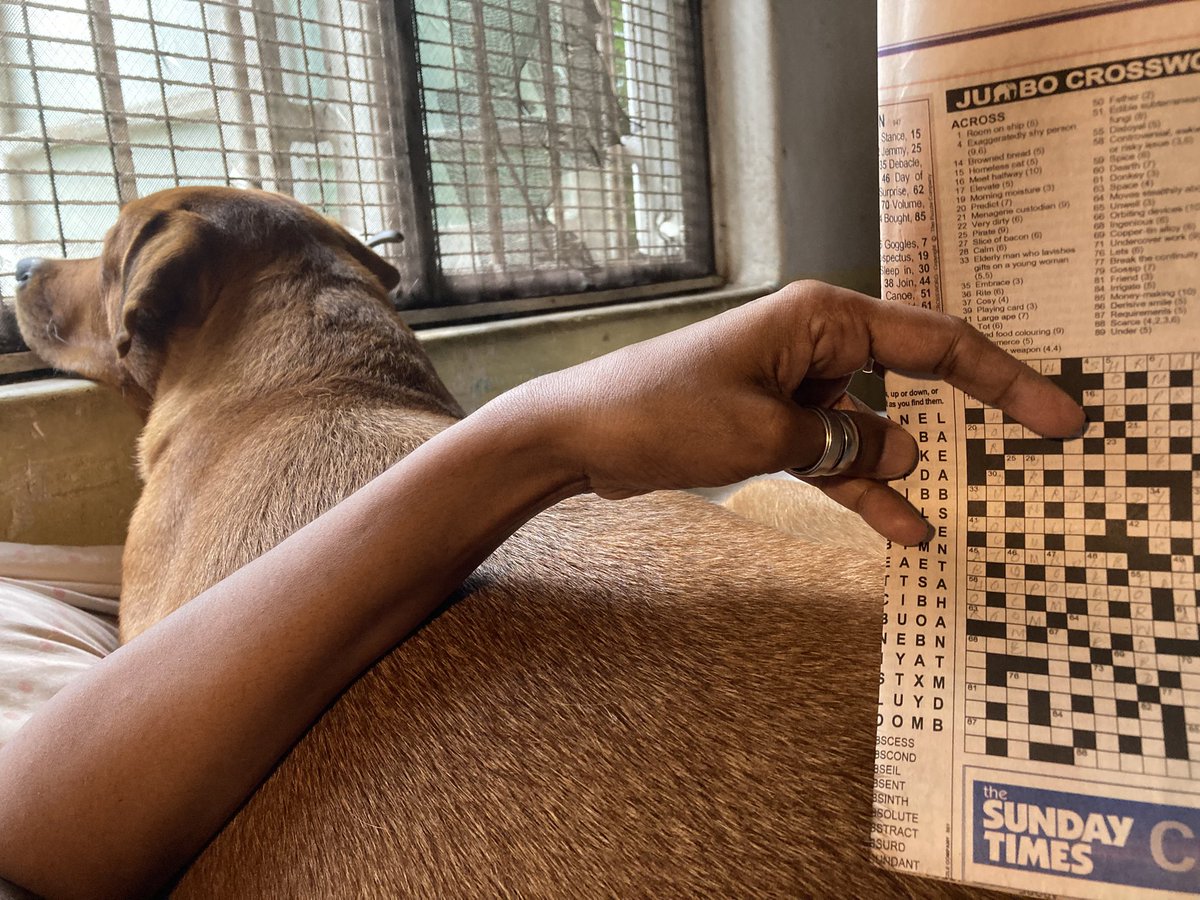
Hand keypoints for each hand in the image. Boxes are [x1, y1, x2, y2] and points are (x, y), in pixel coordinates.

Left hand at [499, 280, 1085, 545]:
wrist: (581, 435)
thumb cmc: (661, 412)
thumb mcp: (768, 434)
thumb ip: (844, 444)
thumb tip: (901, 451)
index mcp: (822, 319)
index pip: (935, 342)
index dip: (1003, 377)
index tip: (1055, 412)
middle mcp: (815, 342)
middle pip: (912, 378)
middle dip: (964, 415)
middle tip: (1027, 447)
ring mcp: (794, 383)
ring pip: (870, 427)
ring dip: (896, 469)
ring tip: (936, 519)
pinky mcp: (772, 420)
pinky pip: (833, 453)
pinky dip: (858, 484)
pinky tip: (898, 525)